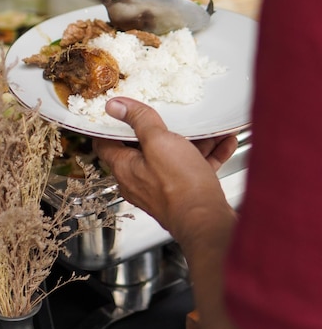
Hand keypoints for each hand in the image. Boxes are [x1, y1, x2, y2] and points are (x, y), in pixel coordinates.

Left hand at [93, 97, 236, 237]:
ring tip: (206, 127)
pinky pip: (194, 168)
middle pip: (143, 148)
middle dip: (159, 130)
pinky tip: (223, 142)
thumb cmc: (180, 186)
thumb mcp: (158, 141)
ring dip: (192, 140)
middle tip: (166, 113)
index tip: (117, 111)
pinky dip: (207, 155)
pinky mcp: (185, 193)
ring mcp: (163, 188)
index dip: (109, 126)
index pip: (106, 144)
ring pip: (174, 157)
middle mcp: (140, 181)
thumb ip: (139, 120)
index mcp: (126, 168)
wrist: (208, 222)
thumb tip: (115, 106)